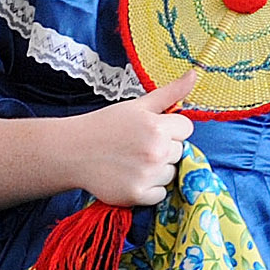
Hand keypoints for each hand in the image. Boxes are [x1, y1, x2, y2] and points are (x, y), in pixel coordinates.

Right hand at [67, 70, 200, 208]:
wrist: (74, 151)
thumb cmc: (106, 126)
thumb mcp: (138, 105)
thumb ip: (170, 92)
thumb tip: (195, 74)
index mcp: (157, 126)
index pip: (186, 129)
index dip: (170, 129)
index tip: (151, 130)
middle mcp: (156, 151)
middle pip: (179, 152)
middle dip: (163, 149)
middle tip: (137, 146)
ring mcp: (147, 175)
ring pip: (171, 174)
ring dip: (157, 170)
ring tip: (133, 162)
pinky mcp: (137, 195)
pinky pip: (159, 194)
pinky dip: (148, 189)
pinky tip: (130, 177)